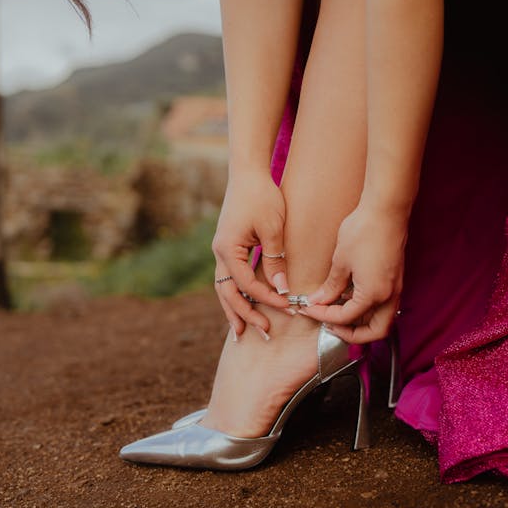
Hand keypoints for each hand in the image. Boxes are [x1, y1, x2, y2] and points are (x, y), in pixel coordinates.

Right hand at [212, 169, 290, 337]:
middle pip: (228, 293)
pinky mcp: (228, 247)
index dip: (266, 298)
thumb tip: (281, 289)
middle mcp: (219, 253)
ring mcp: (221, 250)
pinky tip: (243, 306)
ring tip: (242, 331)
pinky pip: (229, 278)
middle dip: (245, 314)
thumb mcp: (273, 228)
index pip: (247, 284)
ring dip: (235, 309)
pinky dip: (235, 294)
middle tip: (263, 333)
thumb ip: (275, 260)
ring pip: (224, 288)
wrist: (248, 174)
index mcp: (228, 249)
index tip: (287, 307)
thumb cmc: (262, 197)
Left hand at [298, 202, 406, 343]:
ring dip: (362, 322)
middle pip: (374, 332)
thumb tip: (319, 301)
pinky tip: (350, 296)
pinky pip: (384, 305)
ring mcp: (395, 288)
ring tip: (338, 311)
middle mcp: (389, 296)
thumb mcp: (341, 261)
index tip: (309, 308)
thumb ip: (331, 287)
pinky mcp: (395, 279)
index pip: (346, 318)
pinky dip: (368, 308)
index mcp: (373, 295)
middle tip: (330, 325)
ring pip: (382, 320)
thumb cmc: (364, 231)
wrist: (386, 209)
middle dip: (352, 334)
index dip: (324, 316)